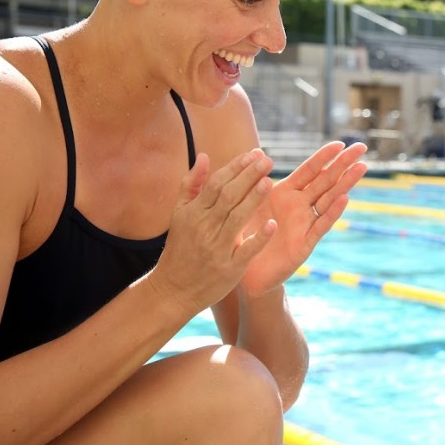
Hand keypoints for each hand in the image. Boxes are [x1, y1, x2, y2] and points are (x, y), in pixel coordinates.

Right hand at [149, 150, 275, 315]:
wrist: (172, 290)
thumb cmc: (180, 249)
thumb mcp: (179, 215)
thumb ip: (191, 185)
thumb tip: (205, 156)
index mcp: (193, 213)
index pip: (217, 184)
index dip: (236, 167)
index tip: (254, 154)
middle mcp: (204, 227)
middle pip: (228, 196)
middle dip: (248, 176)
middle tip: (267, 160)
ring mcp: (216, 248)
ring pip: (237, 218)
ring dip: (254, 199)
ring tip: (269, 181)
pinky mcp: (229, 268)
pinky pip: (245, 250)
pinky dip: (258, 238)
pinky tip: (272, 224)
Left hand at [240, 141, 367, 296]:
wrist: (244, 272)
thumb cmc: (245, 237)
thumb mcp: (246, 204)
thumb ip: (255, 181)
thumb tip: (259, 151)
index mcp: (285, 194)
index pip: (309, 170)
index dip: (324, 156)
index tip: (340, 143)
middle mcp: (299, 206)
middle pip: (325, 180)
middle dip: (343, 163)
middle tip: (362, 147)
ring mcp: (305, 224)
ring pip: (329, 199)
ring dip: (345, 183)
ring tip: (361, 168)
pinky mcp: (305, 244)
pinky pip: (320, 226)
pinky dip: (332, 212)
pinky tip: (344, 199)